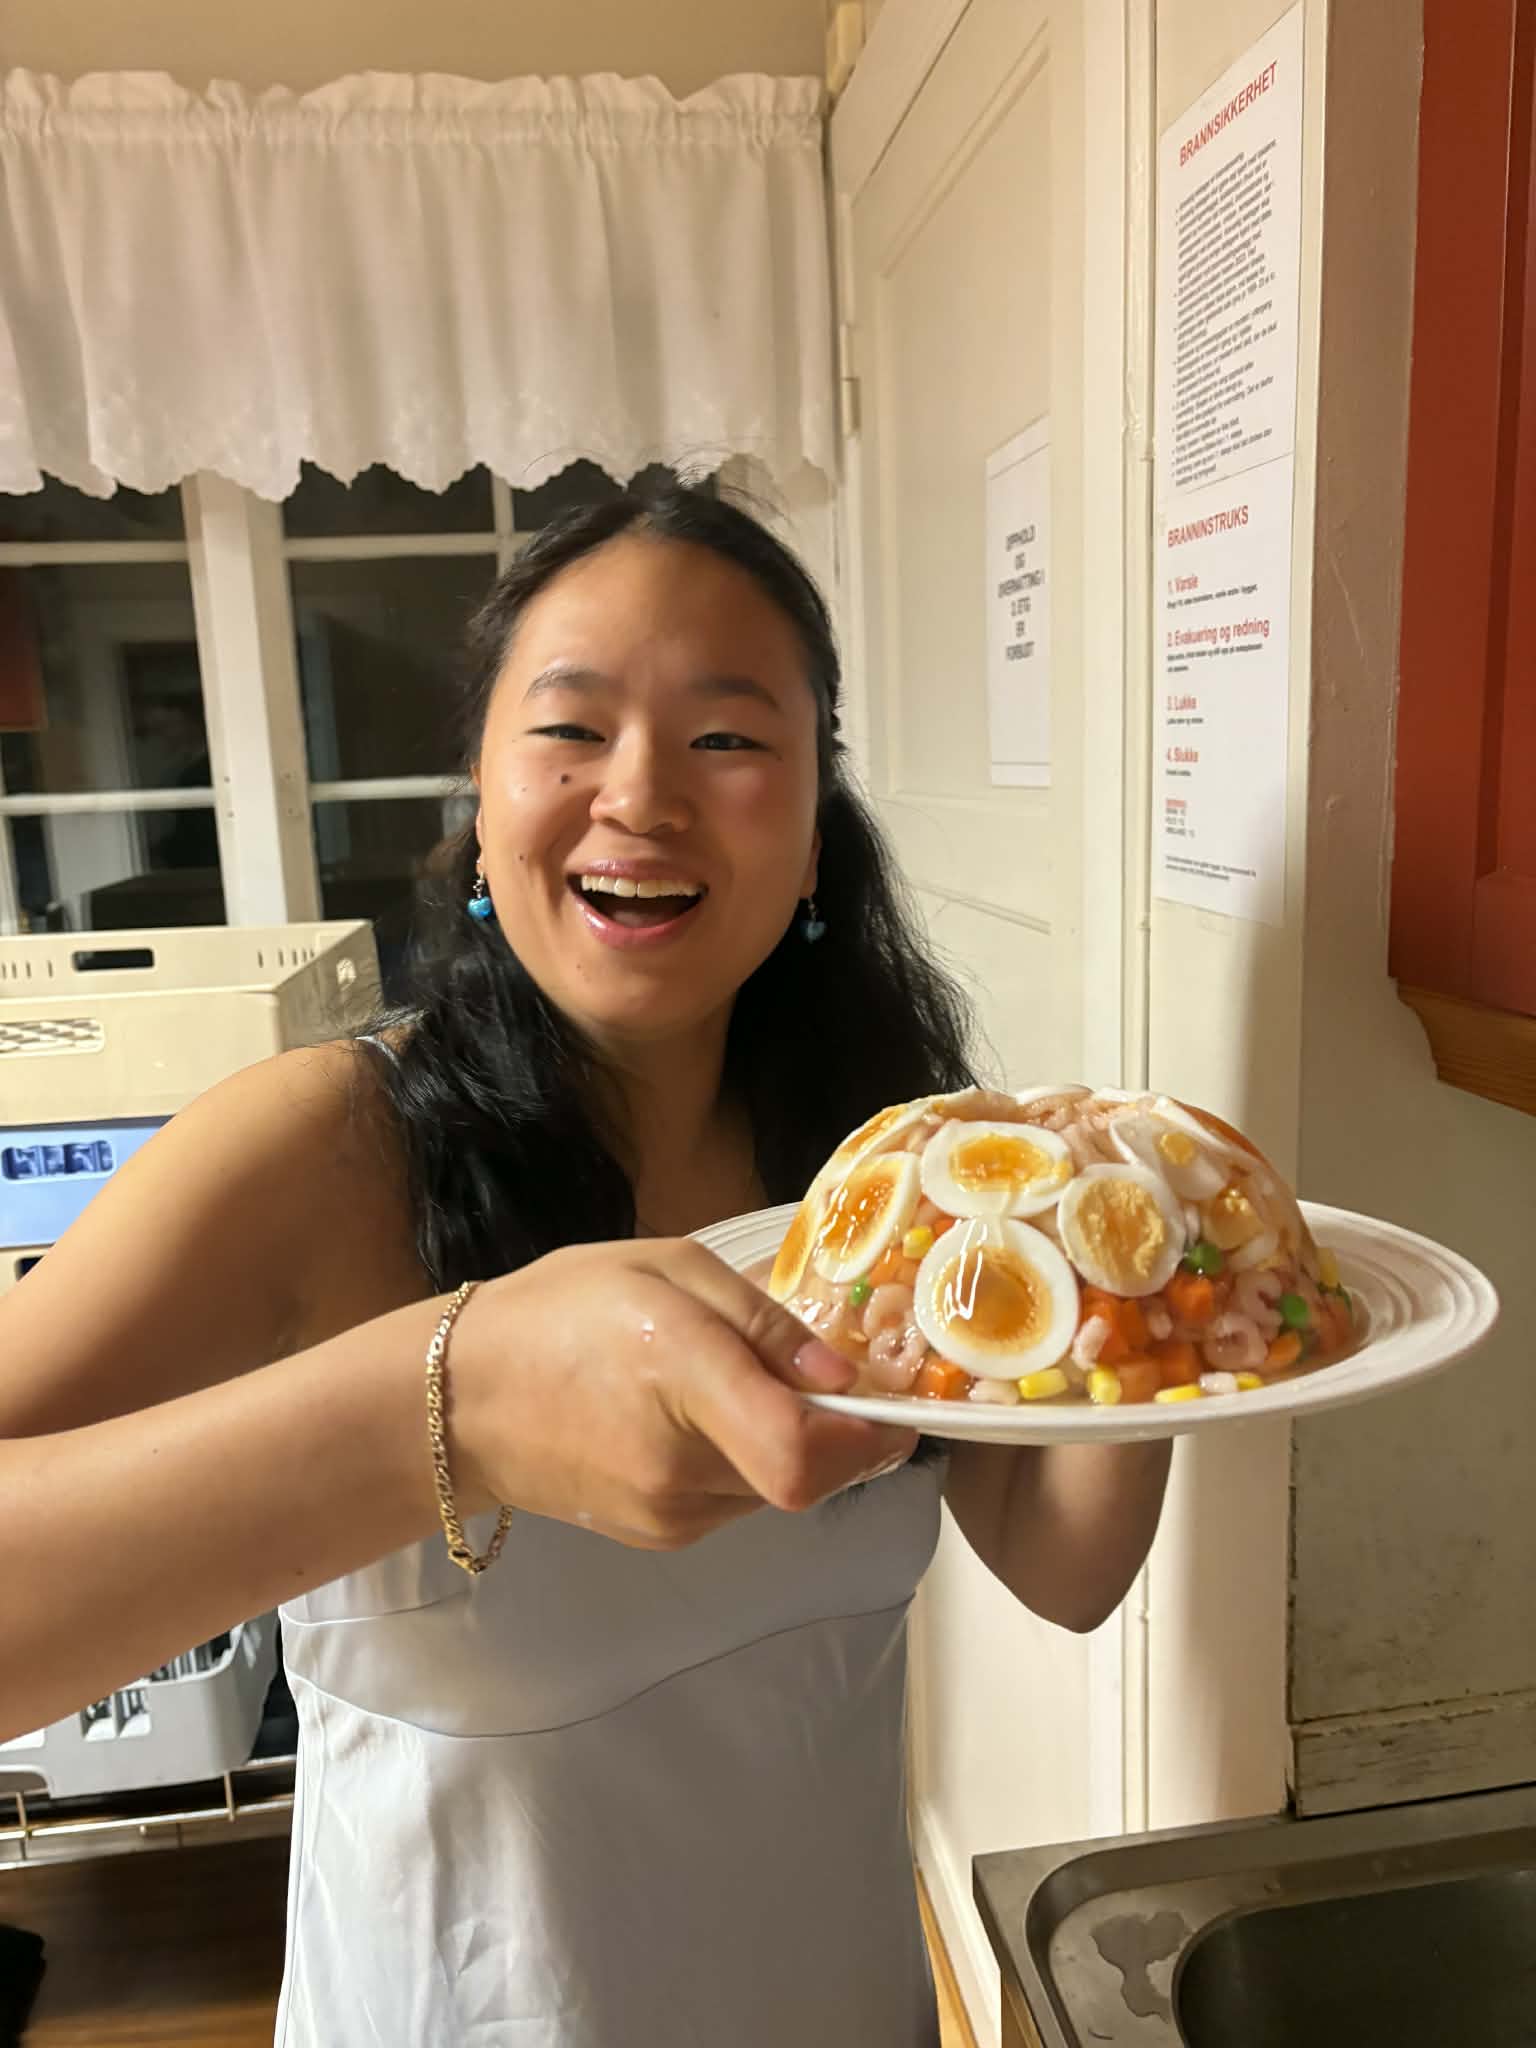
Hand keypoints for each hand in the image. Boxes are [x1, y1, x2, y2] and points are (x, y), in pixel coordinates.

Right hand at [449, 1238, 919, 1550]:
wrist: (460, 1400)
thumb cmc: (561, 1311)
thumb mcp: (666, 1269)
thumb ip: (761, 1319)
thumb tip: (843, 1375)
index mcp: (683, 1382)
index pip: (802, 1452)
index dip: (868, 1437)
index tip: (892, 1402)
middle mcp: (682, 1469)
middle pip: (809, 1474)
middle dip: (836, 1431)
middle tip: (820, 1374)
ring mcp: (671, 1516)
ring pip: (780, 1490)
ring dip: (789, 1445)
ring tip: (738, 1384)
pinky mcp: (662, 1538)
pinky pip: (740, 1500)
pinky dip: (748, 1462)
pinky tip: (703, 1418)